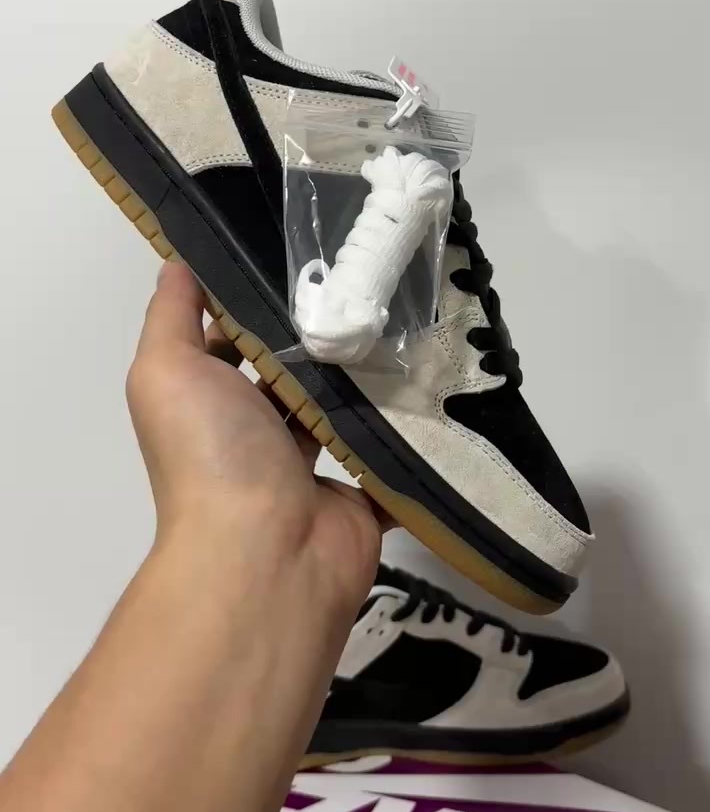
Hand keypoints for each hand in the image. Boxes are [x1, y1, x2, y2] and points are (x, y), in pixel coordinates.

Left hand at [126, 260, 385, 615]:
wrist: (266, 554)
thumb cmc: (212, 453)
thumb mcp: (166, 368)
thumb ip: (170, 313)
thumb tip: (178, 260)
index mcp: (211, 403)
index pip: (235, 342)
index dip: (260, 302)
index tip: (306, 256)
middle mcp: (255, 436)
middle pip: (295, 374)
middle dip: (325, 337)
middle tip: (374, 284)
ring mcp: (308, 470)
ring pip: (345, 411)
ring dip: (370, 380)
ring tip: (414, 323)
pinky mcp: (359, 496)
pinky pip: (388, 458)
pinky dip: (410, 435)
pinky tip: (440, 387)